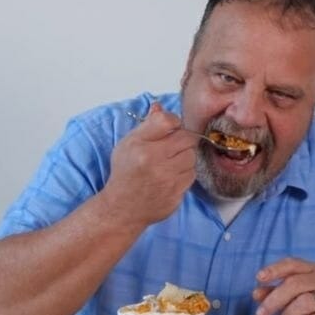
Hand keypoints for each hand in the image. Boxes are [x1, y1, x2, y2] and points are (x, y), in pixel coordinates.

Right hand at [103, 102, 199, 226]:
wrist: (123, 207)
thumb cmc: (125, 173)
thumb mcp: (128, 144)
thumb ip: (147, 125)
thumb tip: (160, 106)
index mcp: (141, 146)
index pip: (169, 120)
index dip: (173, 122)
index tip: (170, 128)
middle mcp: (155, 162)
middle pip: (186, 138)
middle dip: (181, 140)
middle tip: (171, 147)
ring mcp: (167, 180)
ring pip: (191, 157)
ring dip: (184, 157)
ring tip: (170, 162)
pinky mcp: (177, 193)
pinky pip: (191, 175)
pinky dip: (185, 173)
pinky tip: (171, 176)